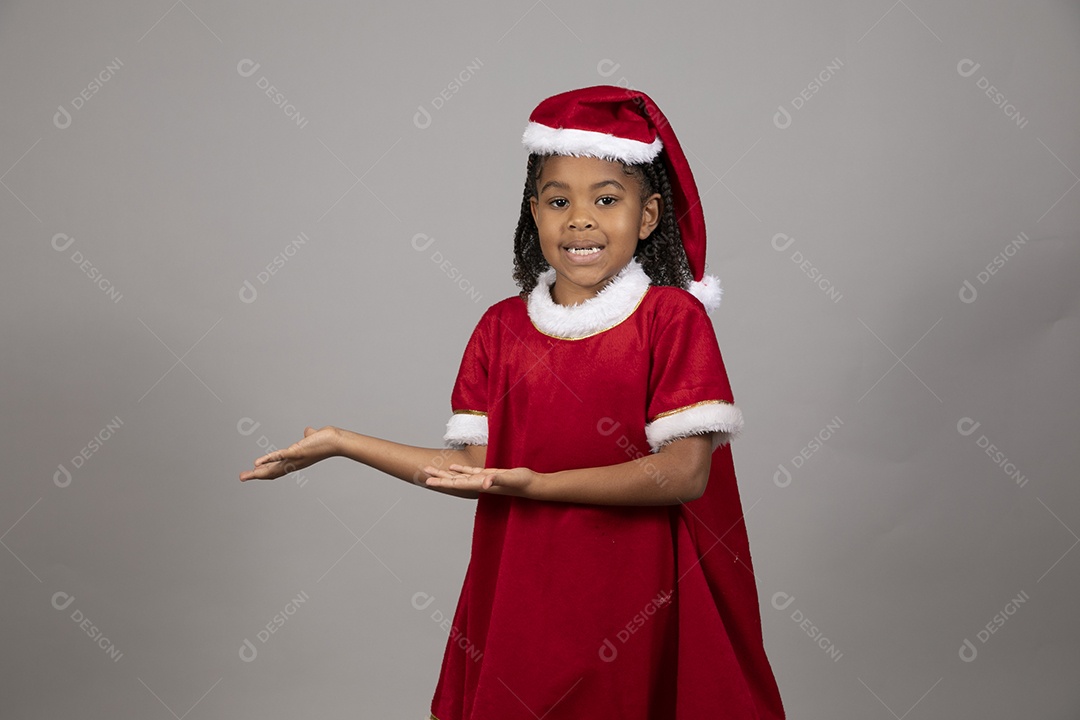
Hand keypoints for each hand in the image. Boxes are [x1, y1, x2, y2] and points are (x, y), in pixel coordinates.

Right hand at [239, 426, 339, 481]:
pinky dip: (268, 460)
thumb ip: (308, 435)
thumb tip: (308, 431)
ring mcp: (295, 459)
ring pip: (273, 468)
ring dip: (258, 472)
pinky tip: (257, 463)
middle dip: (256, 475)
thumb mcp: (313, 438)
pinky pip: (279, 457)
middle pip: (272, 472)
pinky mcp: (297, 452)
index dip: (265, 471)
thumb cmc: (326, 440)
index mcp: (295, 461)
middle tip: (242, 477)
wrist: (337, 441)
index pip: (277, 468)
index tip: (253, 472)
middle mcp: (294, 463)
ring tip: (246, 475)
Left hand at [422, 463, 538, 495]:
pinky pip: (470, 472)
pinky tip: (453, 466)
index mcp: (480, 485)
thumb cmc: (522, 483)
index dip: (442, 482)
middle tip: (423, 470)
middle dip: (438, 476)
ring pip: (459, 476)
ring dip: (446, 473)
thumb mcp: (509, 479)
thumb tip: (485, 483)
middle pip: (454, 480)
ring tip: (433, 468)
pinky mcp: (489, 474)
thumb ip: (497, 480)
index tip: (427, 481)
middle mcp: (478, 483)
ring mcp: (483, 479)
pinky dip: (460, 469)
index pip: (456, 484)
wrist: (532, 485)